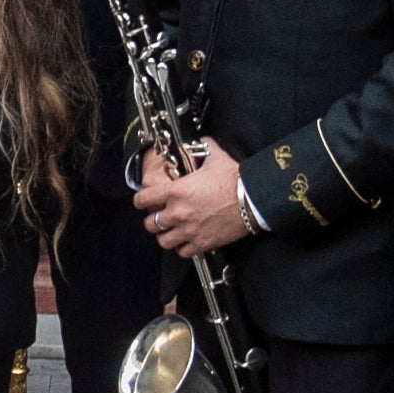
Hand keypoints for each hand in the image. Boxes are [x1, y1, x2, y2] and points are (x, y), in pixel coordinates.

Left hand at [135, 140, 252, 256]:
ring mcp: (189, 230)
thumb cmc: (235, 180)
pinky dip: (182, 248)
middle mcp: (178, 213)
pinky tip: (187, 241)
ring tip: (171, 231)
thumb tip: (203, 140)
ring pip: (163, 241)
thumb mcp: (215, 157)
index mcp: (176, 191)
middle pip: (150, 223)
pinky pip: (183, 252)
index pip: (143, 199)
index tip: (142, 201)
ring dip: (165, 236)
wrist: (253, 199)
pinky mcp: (202, 243)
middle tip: (160, 216)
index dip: (140, 200)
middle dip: (153, 219)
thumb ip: (204, 147)